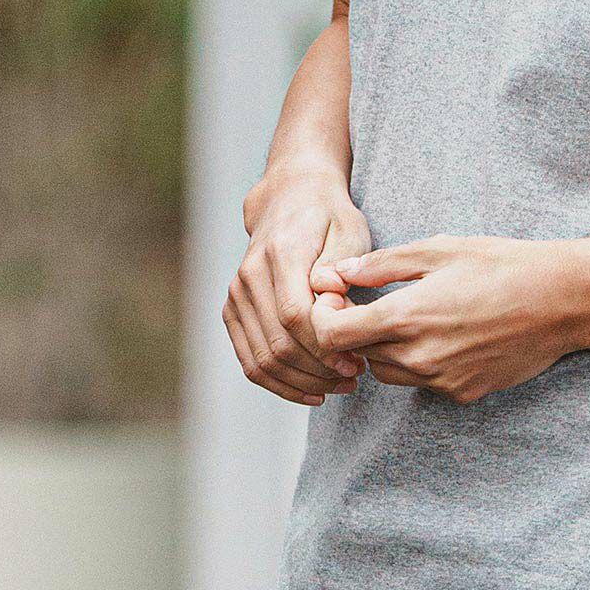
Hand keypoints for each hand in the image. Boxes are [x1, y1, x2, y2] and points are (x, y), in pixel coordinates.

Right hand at [224, 169, 372, 405]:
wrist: (291, 200)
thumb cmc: (329, 217)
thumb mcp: (350, 228)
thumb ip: (342, 263)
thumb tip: (330, 295)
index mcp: (281, 252)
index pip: (295, 315)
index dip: (325, 347)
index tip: (356, 361)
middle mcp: (250, 275)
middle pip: (278, 343)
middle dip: (318, 370)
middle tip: (354, 377)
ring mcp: (237, 294)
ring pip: (262, 359)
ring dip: (301, 383)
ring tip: (338, 386)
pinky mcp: (233, 310)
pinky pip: (250, 360)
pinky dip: (279, 383)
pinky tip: (311, 390)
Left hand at [307, 233, 589, 405]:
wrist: (561, 300)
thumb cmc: (502, 265)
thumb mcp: (439, 250)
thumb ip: (382, 265)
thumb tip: (338, 273)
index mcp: (407, 316)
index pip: (332, 334)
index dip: (325, 317)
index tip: (339, 299)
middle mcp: (419, 356)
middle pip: (358, 355)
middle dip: (358, 331)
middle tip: (376, 303)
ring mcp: (441, 380)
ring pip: (389, 373)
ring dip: (388, 349)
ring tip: (415, 318)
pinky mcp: (462, 394)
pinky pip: (424, 383)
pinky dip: (422, 362)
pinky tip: (449, 334)